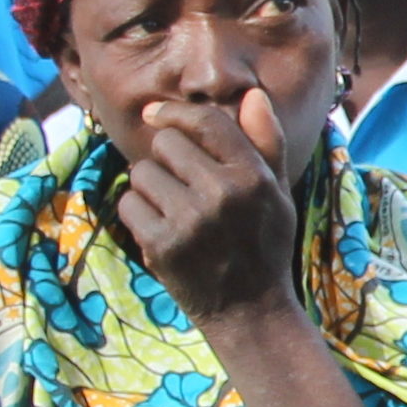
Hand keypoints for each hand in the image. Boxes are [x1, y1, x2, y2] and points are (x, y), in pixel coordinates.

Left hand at [111, 89, 308, 324]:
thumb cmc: (264, 245)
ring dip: (151, 188)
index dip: (173, 112)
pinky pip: (129, 204)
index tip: (153, 113)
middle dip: (167, 159)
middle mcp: (223, 194)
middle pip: (166, 143)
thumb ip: (265, 142)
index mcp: (253, 176)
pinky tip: (162, 230)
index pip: (206, 122)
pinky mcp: (161, 245)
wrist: (251, 311)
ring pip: (142, 173)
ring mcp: (190, 221)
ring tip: (174, 211)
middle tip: (183, 186)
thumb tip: (252, 94)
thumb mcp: (277, 193)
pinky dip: (138, 215)